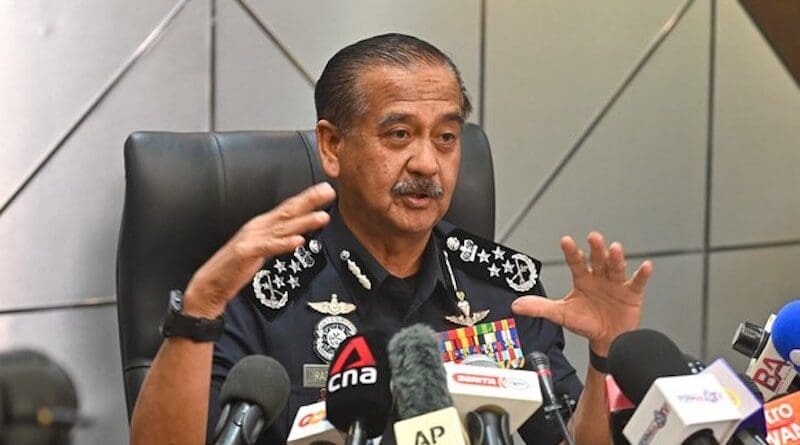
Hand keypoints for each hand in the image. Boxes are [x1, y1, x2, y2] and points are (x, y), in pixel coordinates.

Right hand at [183, 182, 335, 316]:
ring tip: (322, 216)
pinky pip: (268, 248)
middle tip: (327, 191)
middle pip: (288, 211)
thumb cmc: (235, 266)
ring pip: (282, 228)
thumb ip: (278, 239)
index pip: (288, 208)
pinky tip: (298, 241)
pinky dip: (284, 244)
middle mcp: (258, 227)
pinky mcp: (246, 253)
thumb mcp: (261, 248)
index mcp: (262, 225)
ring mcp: (251, 239)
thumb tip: (299, 233)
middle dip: (309, 201)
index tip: (325, 189)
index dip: (308, 198)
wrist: (211, 282)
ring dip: (303, 222)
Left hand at [511, 232, 652, 354]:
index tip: (566, 241)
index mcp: (582, 278)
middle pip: (597, 260)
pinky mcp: (632, 293)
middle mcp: (599, 276)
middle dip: (596, 249)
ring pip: (616, 267)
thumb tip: (517, 305)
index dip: (571, 252)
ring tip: (615, 248)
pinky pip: (637, 282)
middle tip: (593, 237)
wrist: (607, 339)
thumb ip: (540, 307)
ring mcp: (616, 283)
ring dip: (616, 258)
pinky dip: (642, 274)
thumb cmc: (585, 322)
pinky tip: (644, 266)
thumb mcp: (561, 314)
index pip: (575, 262)